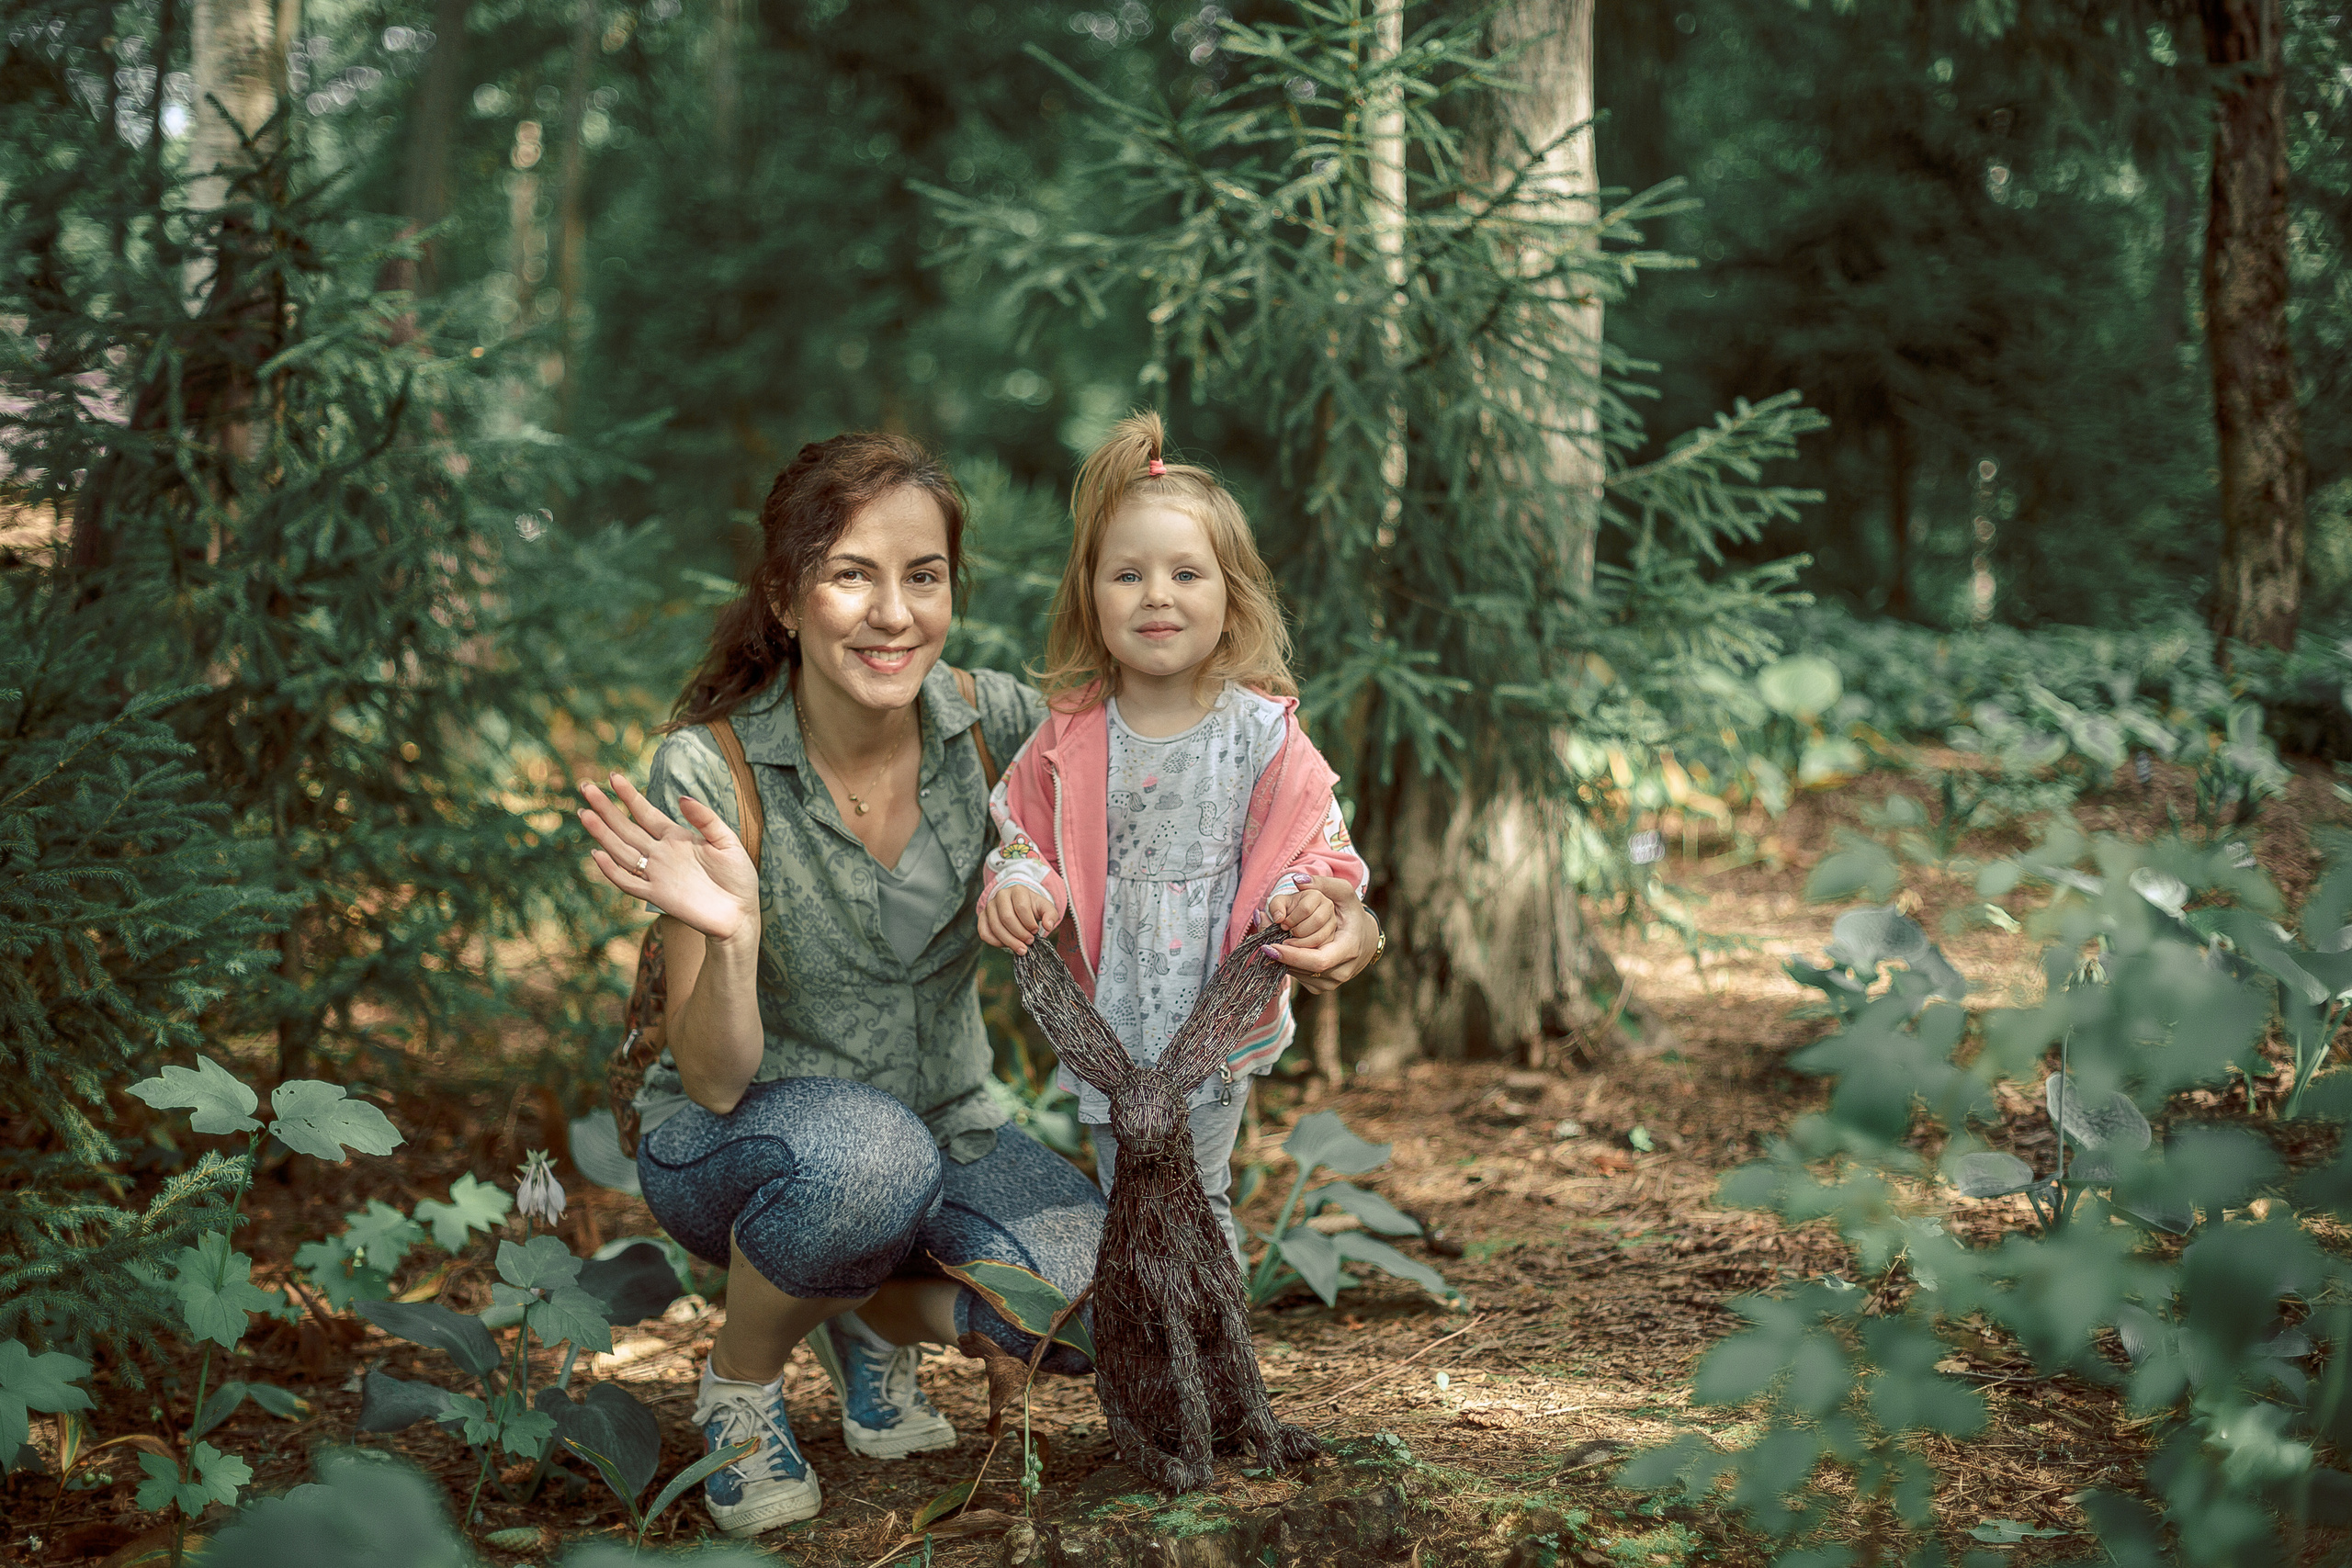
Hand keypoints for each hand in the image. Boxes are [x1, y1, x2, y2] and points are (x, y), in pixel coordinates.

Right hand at [577, 772, 760, 945]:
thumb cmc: (738, 877)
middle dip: (606, 808)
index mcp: (677, 837)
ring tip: (585, 814)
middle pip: (627, 828)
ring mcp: (657, 874)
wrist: (740, 913)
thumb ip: (705, 819)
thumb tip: (682, 798)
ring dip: (603, 833)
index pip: (646, 812)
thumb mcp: (727, 841)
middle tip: (586, 788)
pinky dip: (611, 870)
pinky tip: (596, 854)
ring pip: (622, 851)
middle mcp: (662, 853)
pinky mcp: (657, 896)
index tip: (613, 777)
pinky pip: (629, 882)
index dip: (629, 796)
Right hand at [979, 885, 1055, 954]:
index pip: (1021, 907)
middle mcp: (1001, 895)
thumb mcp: (1046, 908)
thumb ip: (1051, 915)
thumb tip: (1048, 926)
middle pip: (1007, 918)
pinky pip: (984, 932)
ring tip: (1021, 949)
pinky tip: (1006, 945)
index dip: (1029, 923)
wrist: (1020, 906)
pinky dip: (994, 942)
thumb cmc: (1033, 908)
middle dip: (1019, 934)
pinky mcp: (983, 917)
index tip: (1035, 931)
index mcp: (1018, 890)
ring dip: (1009, 941)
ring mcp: (990, 906)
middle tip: (1029, 942)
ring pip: (995, 926)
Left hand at [1268, 876, 1378, 994]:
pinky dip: (1286, 963)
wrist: (1364, 939)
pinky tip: (1282, 949)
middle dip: (1280, 956)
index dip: (1292, 956)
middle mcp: (1341, 971)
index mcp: (1349, 949)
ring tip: (1269, 941)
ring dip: (1280, 959)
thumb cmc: (1351, 914)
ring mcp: (1331, 982)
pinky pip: (1298, 977)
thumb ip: (1322, 883)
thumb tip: (1297, 880)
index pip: (1318, 960)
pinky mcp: (1320, 987)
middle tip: (1262, 941)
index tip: (1269, 945)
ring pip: (1297, 974)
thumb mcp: (1344, 893)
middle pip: (1303, 969)